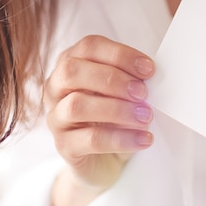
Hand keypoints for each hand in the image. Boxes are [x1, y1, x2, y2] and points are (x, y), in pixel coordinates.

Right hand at [44, 35, 154, 205]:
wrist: (104, 159)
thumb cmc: (114, 116)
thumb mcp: (122, 91)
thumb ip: (130, 78)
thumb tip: (149, 75)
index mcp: (72, 62)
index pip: (90, 47)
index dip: (120, 55)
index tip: (148, 69)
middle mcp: (56, 87)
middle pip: (73, 71)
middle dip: (113, 79)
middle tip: (142, 92)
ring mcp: (56, 116)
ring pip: (77, 106)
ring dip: (117, 109)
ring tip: (145, 117)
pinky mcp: (63, 146)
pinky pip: (90, 140)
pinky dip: (121, 138)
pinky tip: (142, 139)